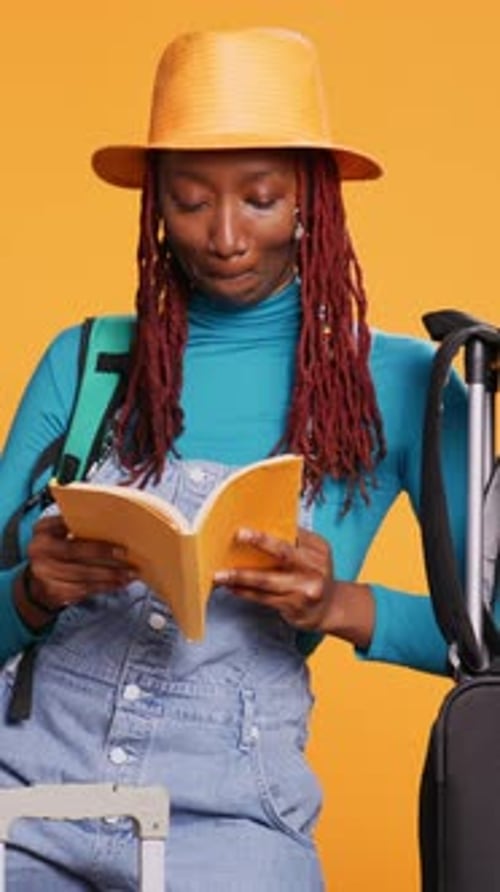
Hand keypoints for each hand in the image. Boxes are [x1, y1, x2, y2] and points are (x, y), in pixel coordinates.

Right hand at [15, 514, 135, 624]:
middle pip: (74, 552)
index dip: (87, 528)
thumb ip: (76, 525)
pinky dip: (103, 587)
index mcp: (42, 530)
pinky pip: (83, 590)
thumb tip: (112, 524)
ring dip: (108, 575)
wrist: (39, 579)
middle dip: (102, 553)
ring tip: (128, 573)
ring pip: (82, 575)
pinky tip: (118, 583)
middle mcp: (38, 551)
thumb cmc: (58, 549)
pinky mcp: (53, 592)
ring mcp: (44, 574)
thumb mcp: (59, 532)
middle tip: (125, 554)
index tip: (115, 534)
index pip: (66, 526)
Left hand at [213, 526, 335, 630]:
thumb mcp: (313, 556)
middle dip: (260, 542)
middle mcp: (315, 569)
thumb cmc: (313, 577)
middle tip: (239, 536)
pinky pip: (264, 598)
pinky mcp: (294, 607)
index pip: (293, 534)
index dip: (271, 530)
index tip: (248, 526)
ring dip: (241, 576)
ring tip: (221, 574)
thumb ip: (294, 543)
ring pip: (267, 580)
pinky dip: (245, 592)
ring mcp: (305, 590)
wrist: (329, 609)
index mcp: (318, 550)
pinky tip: (232, 587)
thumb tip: (260, 528)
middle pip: (283, 553)